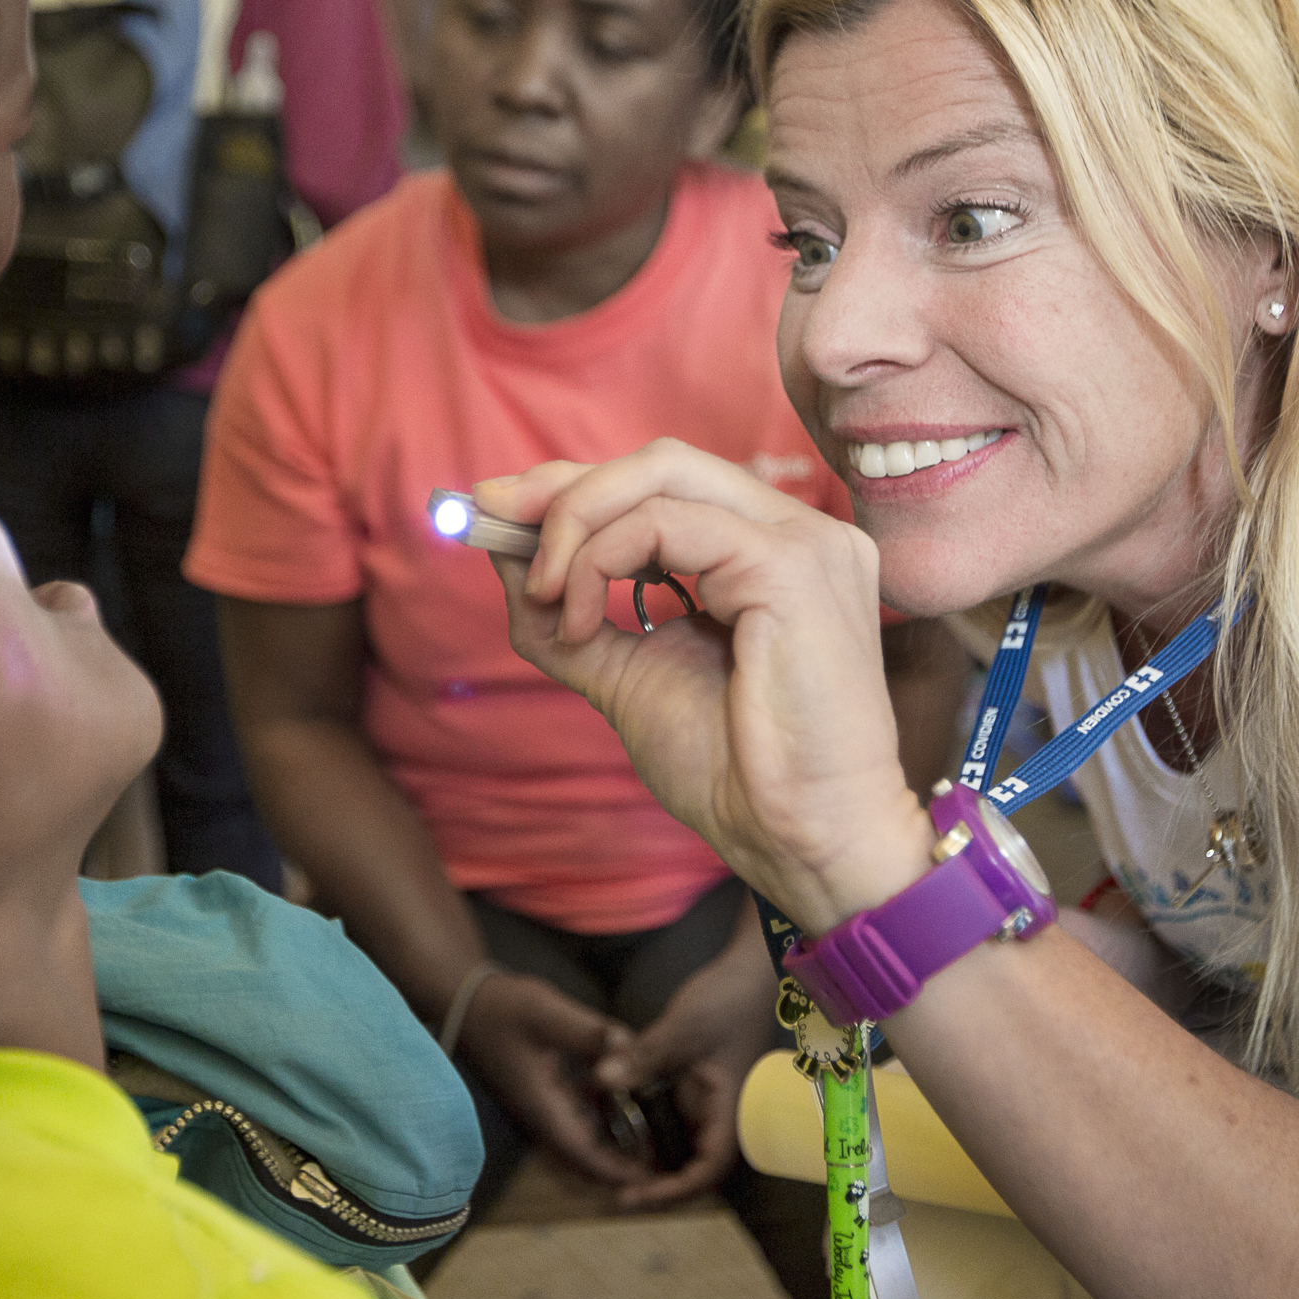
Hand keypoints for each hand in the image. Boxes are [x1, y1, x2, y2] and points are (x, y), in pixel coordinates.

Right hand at [453, 972, 649, 1188]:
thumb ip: (590, 1034)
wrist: (465, 1003)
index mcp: (543, 1107)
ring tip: (655, 1135)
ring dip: (615, 1142)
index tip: (652, 1178)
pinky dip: (604, 1118)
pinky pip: (579, 1118)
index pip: (584, 1156)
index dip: (618, 1172)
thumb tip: (630, 1048)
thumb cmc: (502, 1009)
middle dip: (623, 1164)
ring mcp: (542, 1106)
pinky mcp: (545, 1093)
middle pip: (587, 1157)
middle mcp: (542, 1116)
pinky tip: (628, 1100)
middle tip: (663, 1160)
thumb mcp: (548, 1015)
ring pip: (584, 1139)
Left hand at [476, 443, 930, 931]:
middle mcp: (799, 531)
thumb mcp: (625, 673)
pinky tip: (582, 620)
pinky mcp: (791, 565)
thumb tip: (501, 545)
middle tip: (494, 523)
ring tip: (545, 595)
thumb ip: (568, 610)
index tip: (498, 512)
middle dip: (565, 487)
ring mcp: (804, 540)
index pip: (667, 481)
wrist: (797, 836)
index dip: (578, 485)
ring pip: (661, 476)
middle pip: (661, 462)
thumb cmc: (733, 770)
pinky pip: (666, 525)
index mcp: (772, 551)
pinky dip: (602, 560)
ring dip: (576, 525)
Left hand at [594, 924, 783, 1209]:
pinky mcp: (692, 1086)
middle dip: (656, 1185)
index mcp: (728, 1110)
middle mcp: (718, 1113)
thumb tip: (601, 1081)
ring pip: (678, 1146)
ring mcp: (705, 1101)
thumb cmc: (728, 999)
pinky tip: (614, 1124)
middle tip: (615, 1192)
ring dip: (649, 1160)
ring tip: (609, 1167)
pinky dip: (645, 1128)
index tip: (636, 1196)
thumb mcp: (681, 1027)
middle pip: (692, 1167)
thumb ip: (643, 1056)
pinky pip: (668, 1118)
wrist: (749, 970)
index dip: (674, 1191)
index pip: (708, 1168)